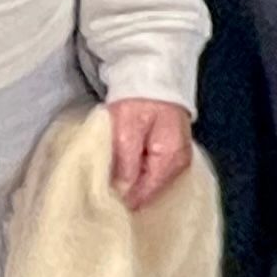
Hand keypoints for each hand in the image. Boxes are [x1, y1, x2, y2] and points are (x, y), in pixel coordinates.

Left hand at [106, 99, 193, 214]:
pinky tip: (122, 170)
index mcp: (170, 160)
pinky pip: (152, 174)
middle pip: (148, 192)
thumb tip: (119, 194)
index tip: (96, 199)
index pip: (143, 195)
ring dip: (129, 183)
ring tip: (106, 180)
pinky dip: (136, 174)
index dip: (120, 200)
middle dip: (124, 192)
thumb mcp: (125, 131)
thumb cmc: (137, 101)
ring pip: (149, 184)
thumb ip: (124, 164)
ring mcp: (178, 159)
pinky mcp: (171, 153)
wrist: (151, 76)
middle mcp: (180, 164)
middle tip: (97, 189)